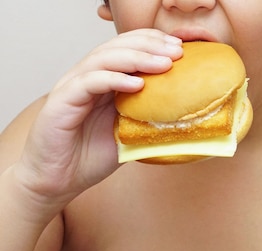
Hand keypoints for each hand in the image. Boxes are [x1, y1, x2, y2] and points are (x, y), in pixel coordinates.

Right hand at [16, 29, 182, 208]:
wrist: (59, 180)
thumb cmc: (91, 157)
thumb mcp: (130, 134)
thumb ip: (149, 119)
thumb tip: (187, 117)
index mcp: (104, 82)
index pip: (127, 49)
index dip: (152, 43)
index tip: (180, 48)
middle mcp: (87, 78)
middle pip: (117, 47)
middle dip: (150, 45)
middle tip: (177, 51)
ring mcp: (73, 87)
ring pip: (103, 59)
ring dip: (136, 58)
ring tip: (163, 64)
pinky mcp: (61, 102)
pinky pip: (88, 83)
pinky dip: (113, 79)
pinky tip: (137, 84)